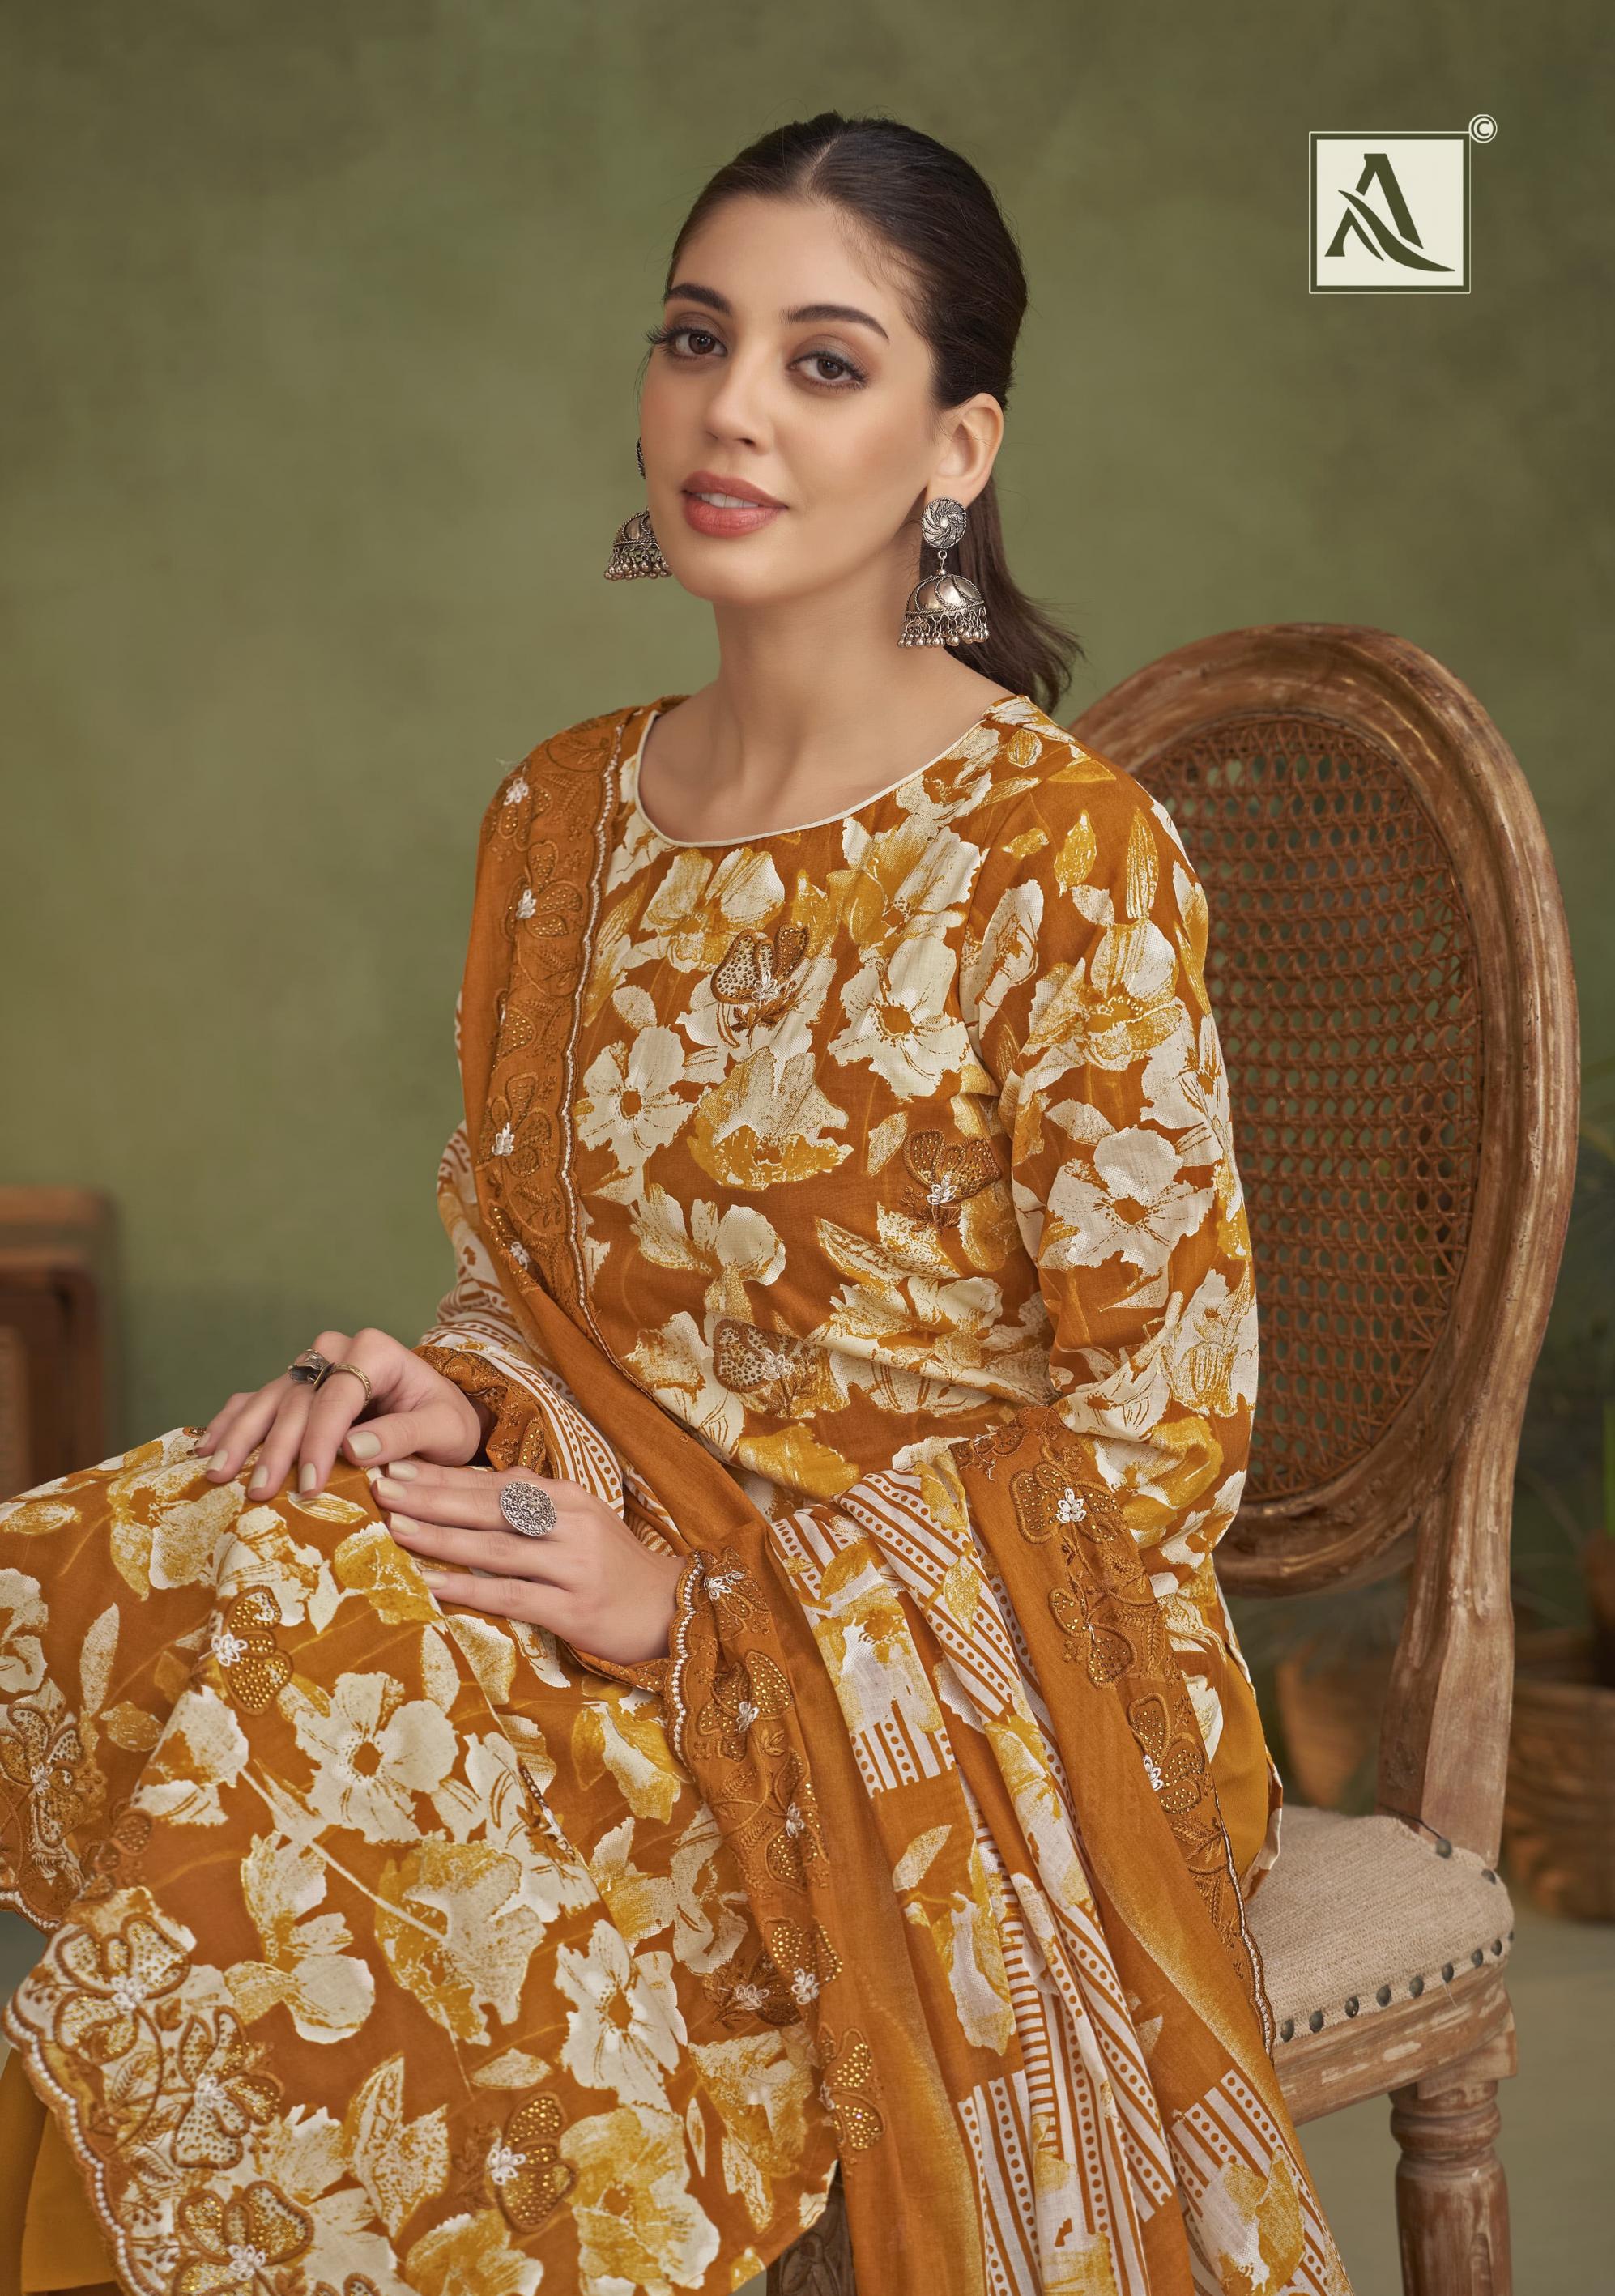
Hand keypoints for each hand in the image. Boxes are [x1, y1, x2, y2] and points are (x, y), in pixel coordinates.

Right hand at [195, 1327, 488, 1500]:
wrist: (439, 1413)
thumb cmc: (444, 1421)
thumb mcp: (444, 1429)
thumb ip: (405, 1434)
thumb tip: (354, 1449)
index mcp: (375, 1351)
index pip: (339, 1395)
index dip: (321, 1441)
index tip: (311, 1485)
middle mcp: (336, 1351)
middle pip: (297, 1399)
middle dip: (276, 1448)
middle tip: (259, 1491)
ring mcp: (310, 1366)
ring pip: (268, 1399)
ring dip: (240, 1437)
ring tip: (216, 1472)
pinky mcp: (295, 1386)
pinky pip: (255, 1399)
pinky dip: (231, 1423)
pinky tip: (206, 1448)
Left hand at [369, 1460, 682, 1666]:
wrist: (669, 1610)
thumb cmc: (613, 1568)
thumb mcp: (578, 1524)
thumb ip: (531, 1505)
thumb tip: (472, 1486)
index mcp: (568, 1497)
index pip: (496, 1481)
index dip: (445, 1475)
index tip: (396, 1465)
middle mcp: (572, 1523)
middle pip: (492, 1506)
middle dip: (432, 1495)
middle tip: (382, 1486)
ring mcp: (574, 1565)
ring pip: (498, 1546)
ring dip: (442, 1536)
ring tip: (395, 1526)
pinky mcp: (575, 1608)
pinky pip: (512, 1595)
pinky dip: (469, 1588)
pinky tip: (432, 1584)